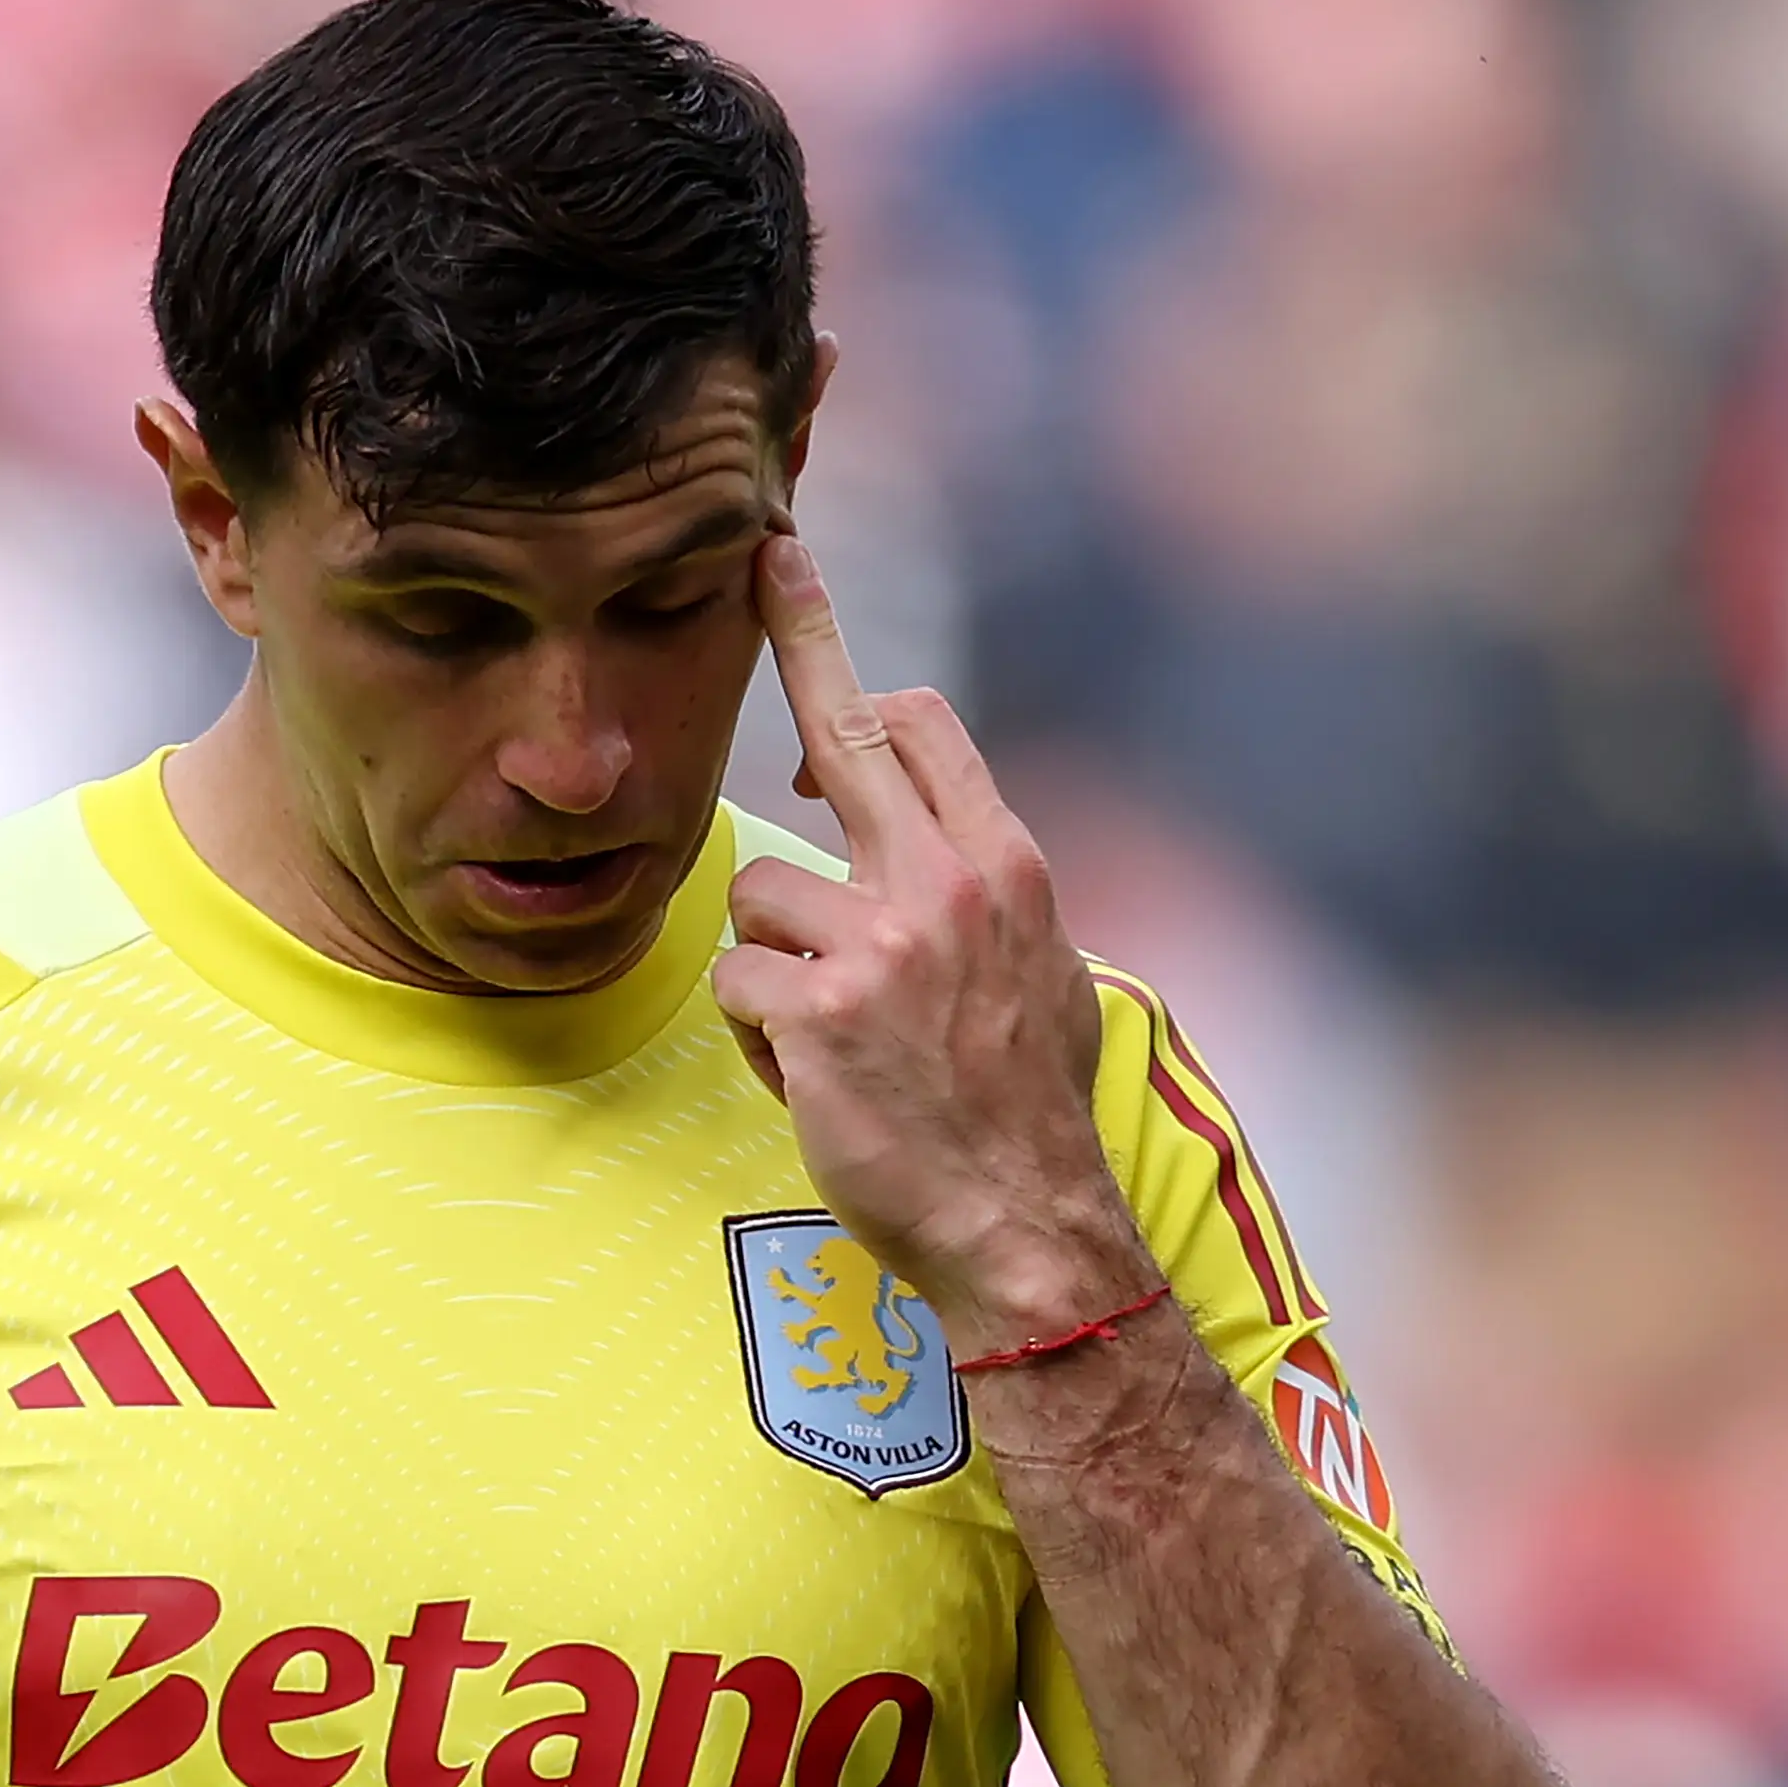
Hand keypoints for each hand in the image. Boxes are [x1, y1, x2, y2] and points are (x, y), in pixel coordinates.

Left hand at [711, 534, 1152, 1353]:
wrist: (1028, 1224)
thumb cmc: (1029, 1112)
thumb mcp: (1049, 975)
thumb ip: (991, 897)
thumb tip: (956, 845)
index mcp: (1006, 865)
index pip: (926, 726)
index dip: (858, 680)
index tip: (809, 608)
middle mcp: (945, 884)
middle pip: (845, 729)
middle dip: (799, 636)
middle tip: (764, 562)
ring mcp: (881, 946)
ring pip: (759, 892)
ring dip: (772, 963)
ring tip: (829, 1034)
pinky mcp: (817, 1013)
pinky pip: (738, 984)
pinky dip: (757, 1034)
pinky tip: (810, 1077)